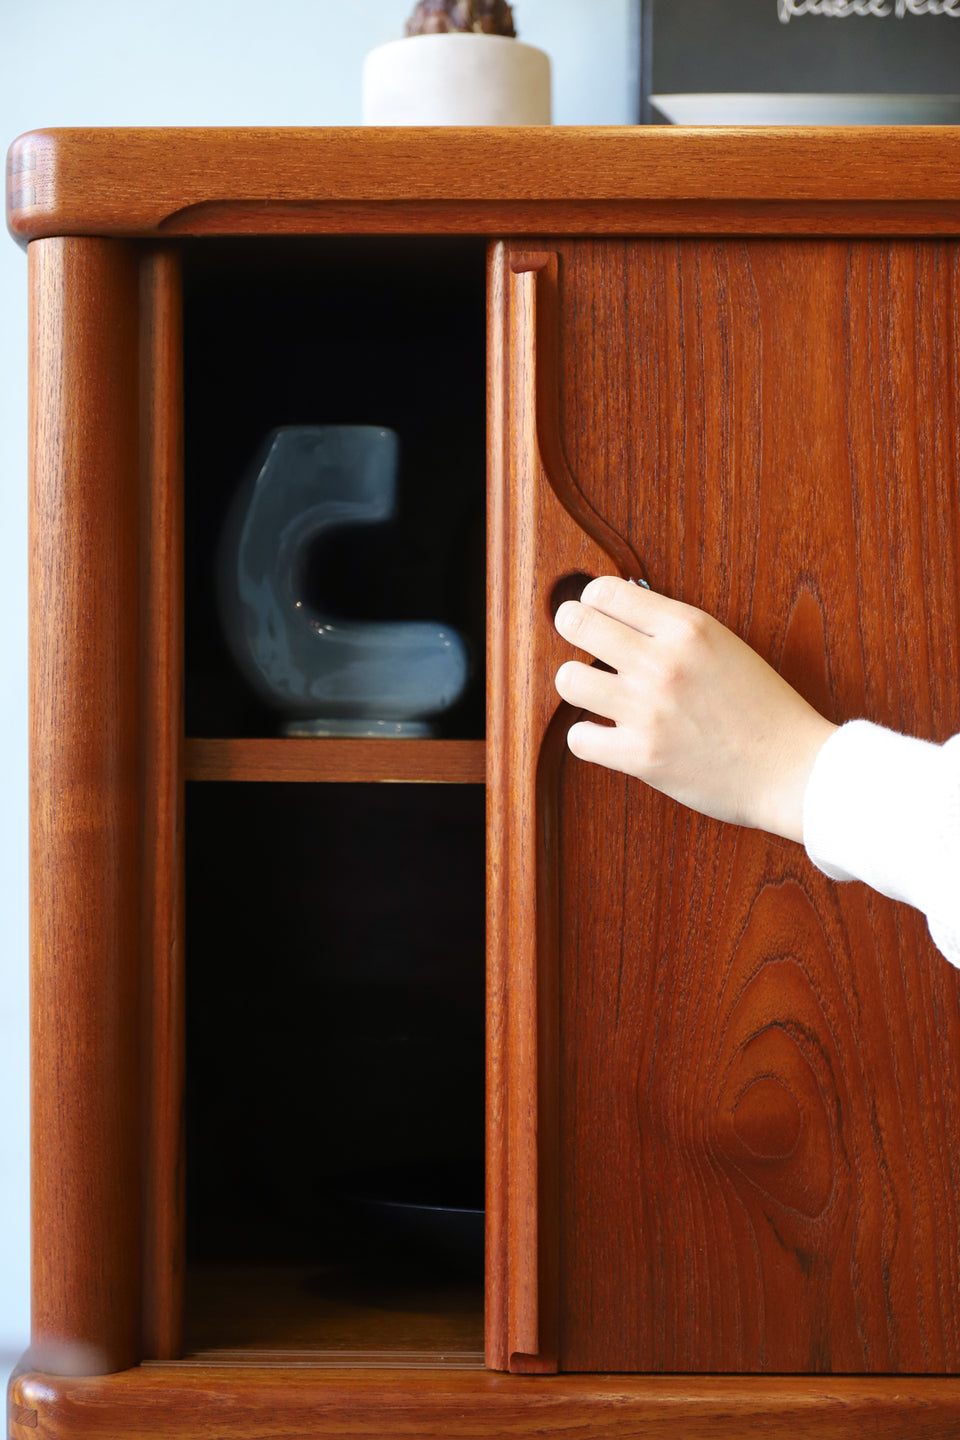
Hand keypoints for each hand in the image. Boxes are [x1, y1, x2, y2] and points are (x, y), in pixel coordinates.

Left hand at [553, 577, 837, 842]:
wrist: (793, 769)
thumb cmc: (763, 708)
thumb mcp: (724, 646)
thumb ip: (674, 630)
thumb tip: (620, 609)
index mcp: (688, 627)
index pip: (606, 591)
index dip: (591, 600)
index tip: (593, 611)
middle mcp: (663, 662)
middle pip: (577, 624)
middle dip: (571, 627)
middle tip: (578, 638)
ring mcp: (649, 709)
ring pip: (569, 679)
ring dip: (577, 684)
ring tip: (595, 691)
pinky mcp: (641, 755)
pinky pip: (579, 738)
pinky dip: (588, 737)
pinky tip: (606, 735)